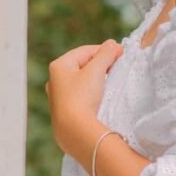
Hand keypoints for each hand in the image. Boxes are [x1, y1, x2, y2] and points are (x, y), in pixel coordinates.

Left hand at [45, 39, 123, 155]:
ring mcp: (57, 96)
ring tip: (111, 80)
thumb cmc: (82, 97)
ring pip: (81, 80)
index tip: (120, 52)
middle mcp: (54, 79)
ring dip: (96, 77)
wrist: (74, 131)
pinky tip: (100, 95)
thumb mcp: (96, 71)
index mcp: (58, 65)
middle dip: (100, 63)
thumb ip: (105, 55)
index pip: (85, 51)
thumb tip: (112, 44)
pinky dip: (91, 91)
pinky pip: (79, 94)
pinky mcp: (63, 110)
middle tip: (117, 65)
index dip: (104, 50)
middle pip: (82, 64)